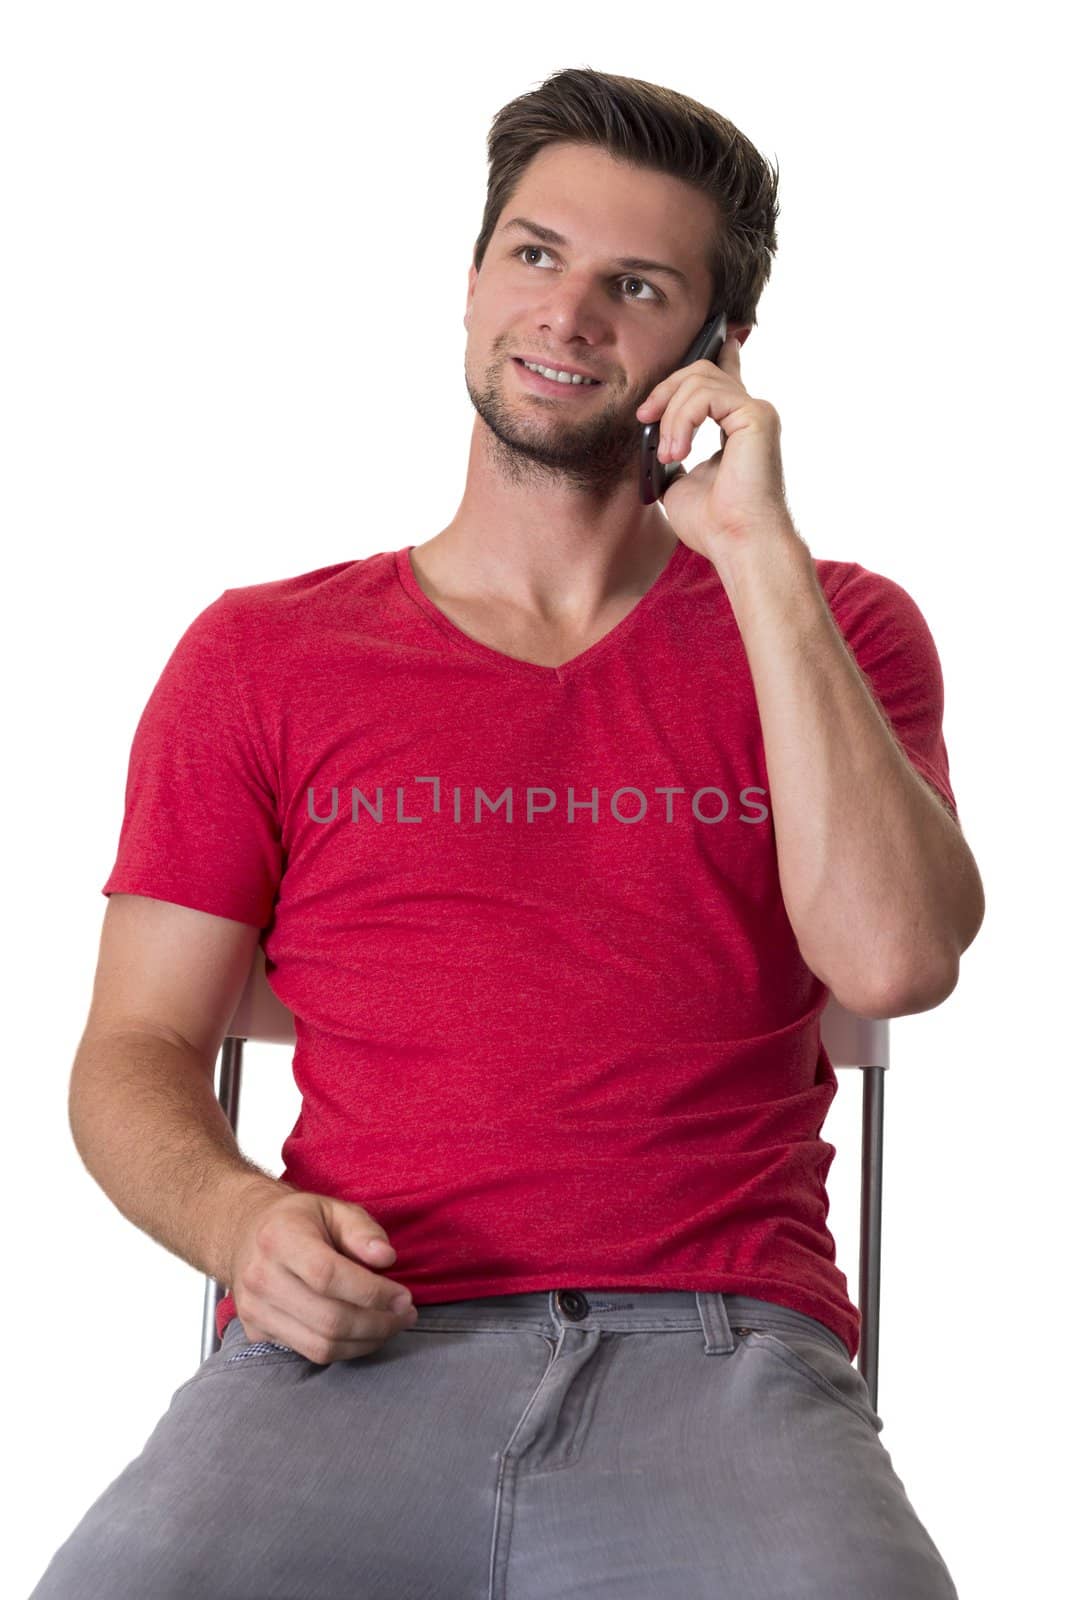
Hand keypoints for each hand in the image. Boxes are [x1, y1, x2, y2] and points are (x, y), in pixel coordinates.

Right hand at [228, 1188, 418, 1363]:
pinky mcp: (256, 1332)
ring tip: (392, 1325)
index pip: (328, 1275)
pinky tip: (365, 1333)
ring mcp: (255, 1309)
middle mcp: (261, 1276)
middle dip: (378, 1323)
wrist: (246, 1235)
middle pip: (328, 1318)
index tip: (403, 1297)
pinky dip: (346, 1349)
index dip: (372, 1292)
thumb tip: (386, 1258)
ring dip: (366, 1341)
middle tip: (406, 1314)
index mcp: (279, 1237)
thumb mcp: (334, 1209)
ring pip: (321, 1345)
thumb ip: (363, 1230)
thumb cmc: (299, 1221)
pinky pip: (310, 1353)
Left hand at [635, 333, 794, 568]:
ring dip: (670, 415)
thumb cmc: (715, 525)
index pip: (725, 375)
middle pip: (700, 371)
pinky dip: (682, 419)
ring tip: (668, 453)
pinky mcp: (756, 416)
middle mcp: (750, 414)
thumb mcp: (678, 482)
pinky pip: (707, 395)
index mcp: (736, 426)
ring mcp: (756, 413)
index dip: (713, 351)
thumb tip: (654, 435)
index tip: (706, 337)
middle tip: (644, 418)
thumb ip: (672, 451)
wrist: (739, 545)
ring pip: (699, 379)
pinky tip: (678, 450)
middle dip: (664, 389)